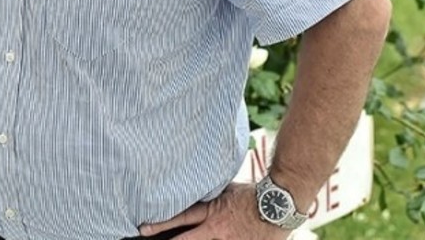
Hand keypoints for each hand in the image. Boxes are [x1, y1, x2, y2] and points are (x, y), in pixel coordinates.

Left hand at [138, 183, 292, 239]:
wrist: (280, 204)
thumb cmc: (253, 194)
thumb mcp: (226, 191)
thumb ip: (209, 195)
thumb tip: (191, 190)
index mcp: (212, 213)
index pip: (181, 219)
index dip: (161, 224)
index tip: (144, 229)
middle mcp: (217, 231)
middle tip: (148, 238)